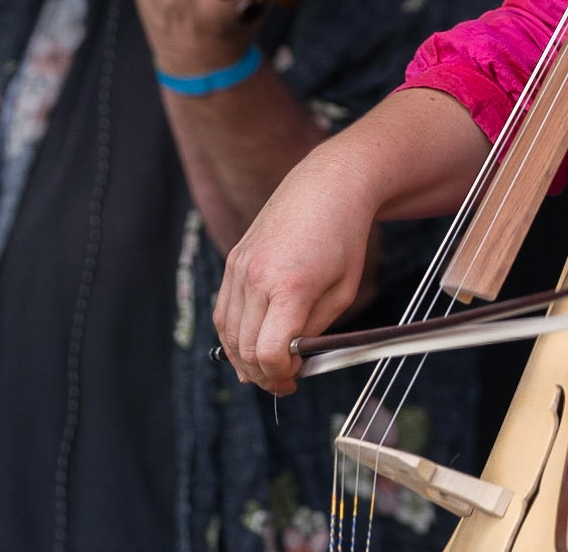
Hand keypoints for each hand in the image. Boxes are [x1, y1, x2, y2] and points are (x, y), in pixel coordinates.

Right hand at [214, 145, 378, 394]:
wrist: (328, 185)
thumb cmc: (344, 236)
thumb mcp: (343, 292)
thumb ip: (314, 331)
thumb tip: (291, 361)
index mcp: (288, 287)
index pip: (268, 354)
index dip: (280, 377)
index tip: (295, 379)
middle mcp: (255, 276)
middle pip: (244, 350)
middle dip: (262, 375)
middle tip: (283, 382)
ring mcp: (239, 266)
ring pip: (227, 333)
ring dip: (243, 358)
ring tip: (266, 367)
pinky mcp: (234, 258)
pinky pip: (223, 309)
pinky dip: (232, 333)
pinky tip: (250, 342)